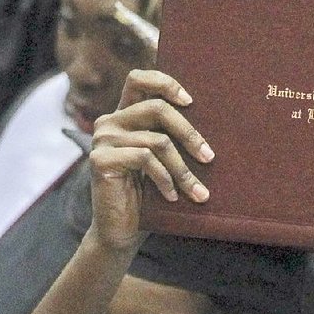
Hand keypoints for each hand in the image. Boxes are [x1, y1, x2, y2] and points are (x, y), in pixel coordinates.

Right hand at [88, 68, 213, 251]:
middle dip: (189, 133)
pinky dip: (164, 179)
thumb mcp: (162, 164)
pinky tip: (171, 197)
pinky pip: (145, 159)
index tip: (191, 101)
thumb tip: (212, 125)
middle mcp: (110, 122)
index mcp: (124, 117)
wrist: (120, 233)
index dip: (165, 82)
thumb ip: (170, 139)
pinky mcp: (100, 160)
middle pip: (157, 108)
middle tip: (209, 157)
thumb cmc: (146, 199)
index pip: (140, 79)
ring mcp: (103, 140)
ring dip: (182, 169)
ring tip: (198, 191)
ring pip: (157, 140)